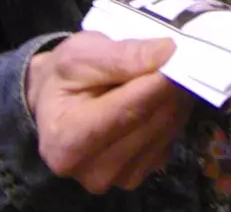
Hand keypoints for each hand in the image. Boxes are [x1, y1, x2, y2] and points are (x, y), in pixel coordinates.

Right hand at [26, 32, 190, 193]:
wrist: (53, 104)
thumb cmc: (63, 78)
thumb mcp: (80, 55)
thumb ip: (120, 55)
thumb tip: (165, 52)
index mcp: (68, 141)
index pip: (128, 110)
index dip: (158, 82)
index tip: (178, 55)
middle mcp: (92, 171)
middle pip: (150, 122)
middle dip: (169, 86)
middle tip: (177, 57)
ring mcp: (118, 178)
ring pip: (166, 130)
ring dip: (175, 98)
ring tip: (165, 73)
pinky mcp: (138, 175)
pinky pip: (169, 140)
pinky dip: (172, 115)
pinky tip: (158, 98)